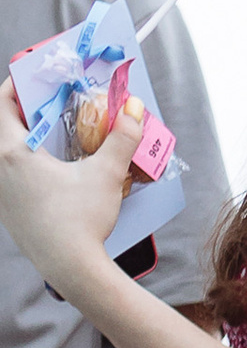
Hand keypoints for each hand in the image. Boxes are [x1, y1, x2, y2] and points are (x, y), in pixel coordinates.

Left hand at [0, 88, 146, 309]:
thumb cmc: (81, 222)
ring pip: (4, 153)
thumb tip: (133, 108)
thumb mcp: (106, 175)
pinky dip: (23, 164)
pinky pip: (8, 177)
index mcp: (13, 153)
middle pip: (3, 127)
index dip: (17, 85)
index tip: (35, 77)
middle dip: (25, 111)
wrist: (72, 270)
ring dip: (23, 139)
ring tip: (51, 136)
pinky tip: (49, 171)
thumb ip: (121, 138)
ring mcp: (1, 194)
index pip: (2, 104)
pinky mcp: (7, 212)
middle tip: (50, 104)